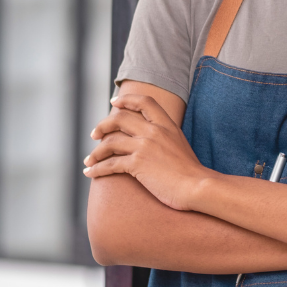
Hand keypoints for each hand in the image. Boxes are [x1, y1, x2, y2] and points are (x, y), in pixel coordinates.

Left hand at [83, 93, 211, 212]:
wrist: (198, 187)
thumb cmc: (191, 171)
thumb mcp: (180, 144)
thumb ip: (165, 136)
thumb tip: (150, 137)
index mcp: (166, 124)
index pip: (144, 102)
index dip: (126, 100)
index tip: (113, 103)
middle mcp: (153, 131)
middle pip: (120, 118)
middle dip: (103, 125)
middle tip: (94, 134)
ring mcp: (145, 146)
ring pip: (111, 142)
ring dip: (96, 152)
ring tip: (88, 160)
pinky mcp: (138, 164)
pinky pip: (111, 164)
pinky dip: (97, 168)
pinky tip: (90, 173)